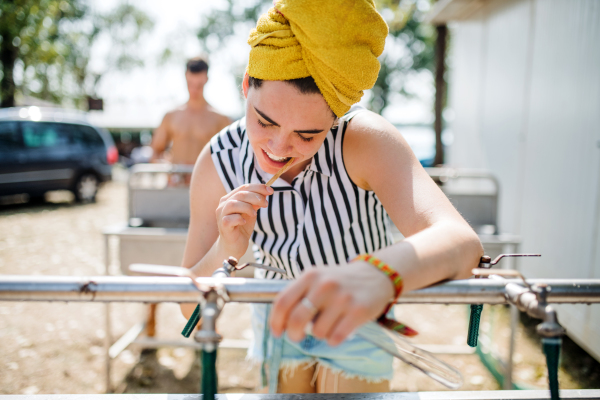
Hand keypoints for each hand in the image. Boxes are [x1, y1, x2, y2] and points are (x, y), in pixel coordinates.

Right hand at [215, 184, 272, 257]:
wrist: (234, 246)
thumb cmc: (242, 227)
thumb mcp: (251, 212)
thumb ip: (256, 202)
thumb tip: (266, 192)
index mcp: (230, 198)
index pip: (244, 187)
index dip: (258, 187)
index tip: (270, 191)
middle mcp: (223, 205)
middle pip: (240, 194)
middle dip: (256, 197)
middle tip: (265, 204)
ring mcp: (221, 215)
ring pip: (233, 204)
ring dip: (247, 207)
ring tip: (254, 214)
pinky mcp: (223, 226)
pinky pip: (229, 219)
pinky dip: (239, 219)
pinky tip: (244, 222)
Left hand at [269, 261, 394, 345]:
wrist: (376, 274)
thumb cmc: (340, 281)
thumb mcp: (318, 278)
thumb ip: (299, 294)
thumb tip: (280, 321)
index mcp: (310, 276)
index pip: (283, 302)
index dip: (275, 321)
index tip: (276, 332)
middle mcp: (325, 285)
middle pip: (296, 320)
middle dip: (293, 334)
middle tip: (297, 336)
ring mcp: (342, 298)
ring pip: (317, 332)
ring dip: (319, 334)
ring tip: (328, 324)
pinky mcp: (358, 311)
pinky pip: (336, 337)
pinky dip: (334, 339)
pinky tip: (339, 330)